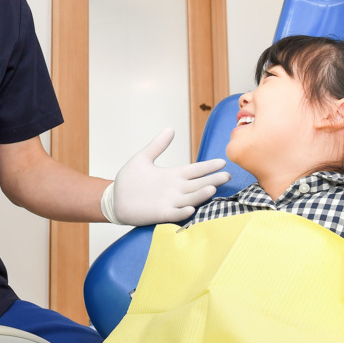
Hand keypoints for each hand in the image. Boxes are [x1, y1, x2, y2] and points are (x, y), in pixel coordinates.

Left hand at [102, 128, 229, 225]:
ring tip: (212, 189)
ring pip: (190, 198)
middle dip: (212, 180)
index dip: (208, 166)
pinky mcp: (160, 213)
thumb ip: (157, 145)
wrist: (116, 198)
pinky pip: (175, 213)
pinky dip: (183, 211)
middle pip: (198, 184)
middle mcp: (175, 189)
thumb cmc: (130, 180)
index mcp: (173, 175)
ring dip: (200, 195)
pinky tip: (190, 207)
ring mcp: (169, 202)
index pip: (195, 170)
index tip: (222, 161)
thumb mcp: (143, 158)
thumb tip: (170, 129)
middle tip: (227, 175)